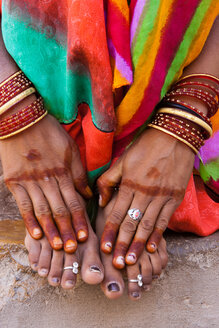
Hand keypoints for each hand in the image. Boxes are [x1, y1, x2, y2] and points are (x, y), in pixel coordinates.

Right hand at [0, 114, 91, 252]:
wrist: (20, 120)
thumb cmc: (49, 134)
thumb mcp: (70, 149)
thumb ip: (78, 173)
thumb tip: (88, 195)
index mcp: (63, 172)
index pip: (74, 202)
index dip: (80, 220)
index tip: (85, 237)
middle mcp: (47, 180)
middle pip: (60, 210)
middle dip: (68, 231)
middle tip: (73, 249)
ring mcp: (29, 182)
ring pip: (42, 211)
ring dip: (51, 230)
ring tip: (58, 247)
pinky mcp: (14, 182)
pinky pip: (23, 205)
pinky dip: (29, 220)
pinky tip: (35, 234)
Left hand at [97, 128, 194, 267]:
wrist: (174, 136)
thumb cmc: (145, 147)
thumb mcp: (122, 160)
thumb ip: (108, 180)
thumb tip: (100, 199)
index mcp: (129, 183)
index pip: (116, 213)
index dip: (109, 232)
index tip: (103, 248)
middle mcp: (144, 193)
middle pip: (131, 224)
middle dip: (122, 245)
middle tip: (115, 263)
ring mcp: (161, 196)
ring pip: (147, 225)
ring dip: (138, 245)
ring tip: (130, 261)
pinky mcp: (175, 197)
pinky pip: (165, 219)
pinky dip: (158, 235)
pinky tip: (153, 248)